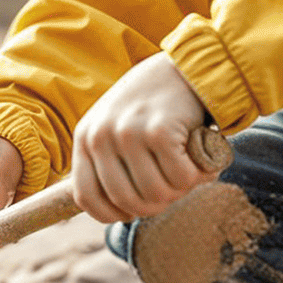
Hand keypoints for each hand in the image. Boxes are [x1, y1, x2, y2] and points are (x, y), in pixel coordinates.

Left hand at [72, 54, 216, 223]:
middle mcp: (100, 135)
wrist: (185, 68)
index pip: (86, 198)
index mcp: (84, 137)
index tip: (134, 211)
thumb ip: (109, 161)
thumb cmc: (152, 106)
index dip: (113, 214)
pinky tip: (197, 155)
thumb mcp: (115, 127)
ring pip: (156, 194)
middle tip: (172, 186)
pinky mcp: (159, 131)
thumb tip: (113, 210)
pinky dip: (197, 175)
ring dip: (179, 189)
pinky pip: (181, 178)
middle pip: (127, 203)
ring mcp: (128, 133)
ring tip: (185, 166)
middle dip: (156, 204)